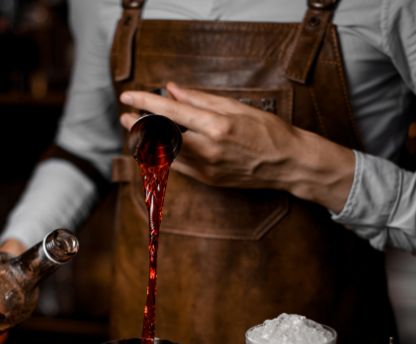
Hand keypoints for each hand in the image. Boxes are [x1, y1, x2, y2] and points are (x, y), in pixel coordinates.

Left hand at [119, 82, 355, 211]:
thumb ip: (201, 99)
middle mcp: (209, 150)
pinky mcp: (209, 181)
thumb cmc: (269, 131)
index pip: (171, 112)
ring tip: (140, 129)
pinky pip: (178, 167)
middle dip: (138, 127)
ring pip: (164, 155)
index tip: (127, 97)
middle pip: (160, 138)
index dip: (145, 103)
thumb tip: (172, 90)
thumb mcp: (236, 107)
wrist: (289, 164)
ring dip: (148, 141)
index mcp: (217, 126)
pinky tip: (160, 144)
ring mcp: (207, 169)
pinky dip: (164, 154)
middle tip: (127, 117)